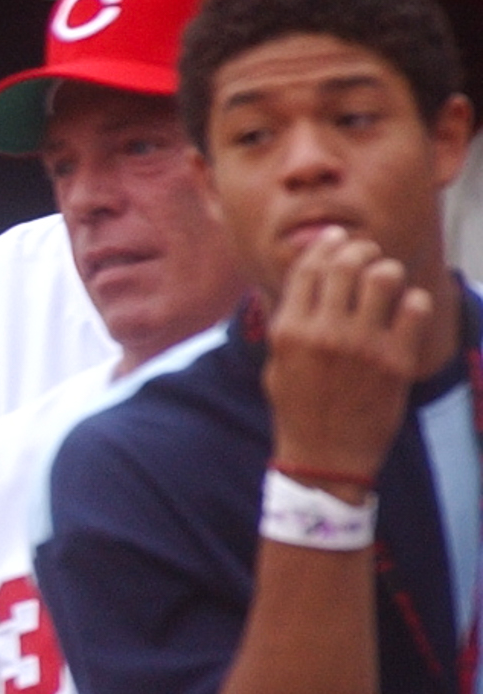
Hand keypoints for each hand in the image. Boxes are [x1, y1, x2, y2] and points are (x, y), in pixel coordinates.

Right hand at [265, 225, 432, 490]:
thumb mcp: (278, 361)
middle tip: (368, 255)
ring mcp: (362, 346)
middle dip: (360, 250)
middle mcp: (324, 333)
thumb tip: (307, 274)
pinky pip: (416, 307)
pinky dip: (414, 303)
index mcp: (289, 330)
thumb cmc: (299, 407)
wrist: (325, 456)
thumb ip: (289, 318)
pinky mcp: (396, 361)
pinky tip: (406, 312)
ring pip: (384, 277)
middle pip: (347, 264)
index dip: (325, 245)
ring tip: (387, 282)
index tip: (337, 238)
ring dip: (387, 272)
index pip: (309, 268)